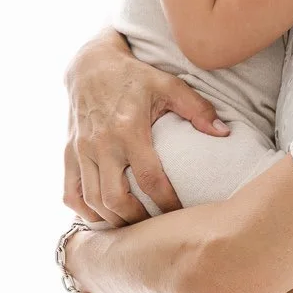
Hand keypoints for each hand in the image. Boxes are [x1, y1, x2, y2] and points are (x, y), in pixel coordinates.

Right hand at [64, 29, 226, 224]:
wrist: (90, 64)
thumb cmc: (134, 76)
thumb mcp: (169, 85)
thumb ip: (198, 109)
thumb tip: (224, 134)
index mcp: (128, 129)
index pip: (149, 178)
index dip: (167, 202)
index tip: (181, 215)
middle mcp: (101, 143)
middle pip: (115, 198)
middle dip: (136, 219)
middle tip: (155, 228)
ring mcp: (81, 150)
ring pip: (91, 201)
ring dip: (112, 220)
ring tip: (132, 225)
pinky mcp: (68, 152)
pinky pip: (70, 193)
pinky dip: (84, 212)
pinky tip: (102, 217)